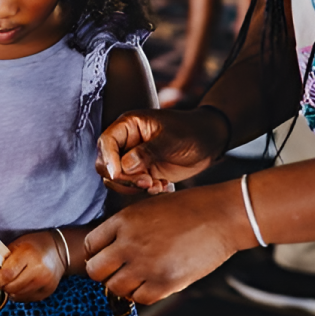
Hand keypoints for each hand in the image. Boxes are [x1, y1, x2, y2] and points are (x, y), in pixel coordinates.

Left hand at [0, 231, 65, 301]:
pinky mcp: (47, 292)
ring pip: (17, 295)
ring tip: (12, 280)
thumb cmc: (35, 245)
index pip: (6, 274)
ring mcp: (44, 283)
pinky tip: (21, 285)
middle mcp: (38, 271)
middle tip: (1, 279)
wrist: (59, 251)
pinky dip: (20, 294)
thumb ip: (0, 257)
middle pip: (11, 287)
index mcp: (28, 255)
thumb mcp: (17, 244)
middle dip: (2, 285)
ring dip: (10, 290)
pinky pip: (26, 299)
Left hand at [84, 182, 252, 303]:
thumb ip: (125, 226)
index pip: (90, 245)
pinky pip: (140, 298)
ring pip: (115, 288)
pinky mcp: (165, 282)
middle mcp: (129, 244)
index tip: (106, 257)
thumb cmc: (189, 208)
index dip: (96, 253)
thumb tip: (109, 247)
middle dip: (104, 273)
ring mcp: (146, 265)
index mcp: (123, 221)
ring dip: (123, 285)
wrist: (221, 216)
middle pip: (95, 271)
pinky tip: (152, 282)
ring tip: (137, 277)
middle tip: (117, 271)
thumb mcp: (148, 206)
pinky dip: (143, 294)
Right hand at [96, 107, 229, 193]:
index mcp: (129, 125)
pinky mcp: (141, 172)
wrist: (209, 141)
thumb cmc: (191, 132)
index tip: (118, 174)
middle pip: (105, 164)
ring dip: (133, 186)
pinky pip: (131, 186)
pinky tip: (163, 186)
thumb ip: (147, 151)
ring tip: (157, 185)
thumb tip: (123, 166)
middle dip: (122, 177)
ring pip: (116, 178)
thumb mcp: (171, 140)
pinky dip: (144, 190)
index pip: (106, 142)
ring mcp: (132, 158)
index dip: (108, 159)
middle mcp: (126, 142)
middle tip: (146, 182)